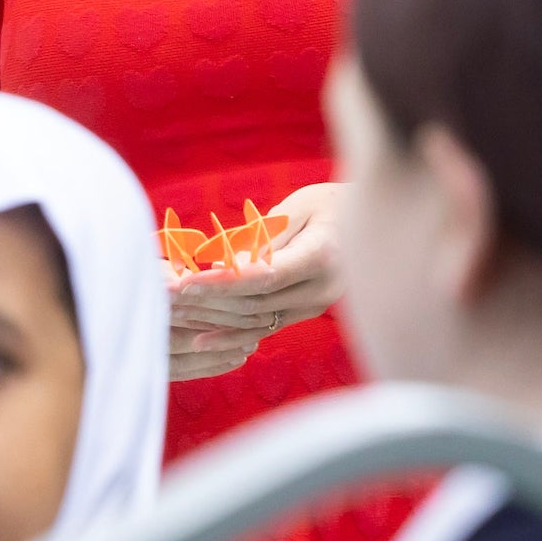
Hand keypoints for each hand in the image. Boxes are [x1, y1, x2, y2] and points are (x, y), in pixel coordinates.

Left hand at [165, 184, 342, 378]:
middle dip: (208, 303)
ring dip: (214, 321)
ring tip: (174, 315)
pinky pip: (267, 326)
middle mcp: (324, 289)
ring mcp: (319, 306)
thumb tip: (225, 265)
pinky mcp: (308, 313)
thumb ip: (263, 238)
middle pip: (256, 304)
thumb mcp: (298, 207)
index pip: (264, 277)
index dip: (221, 283)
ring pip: (259, 321)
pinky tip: (201, 338)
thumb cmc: (330, 202)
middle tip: (166, 297)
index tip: (185, 283)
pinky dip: (232, 333)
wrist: (374, 222)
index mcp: (324, 256)